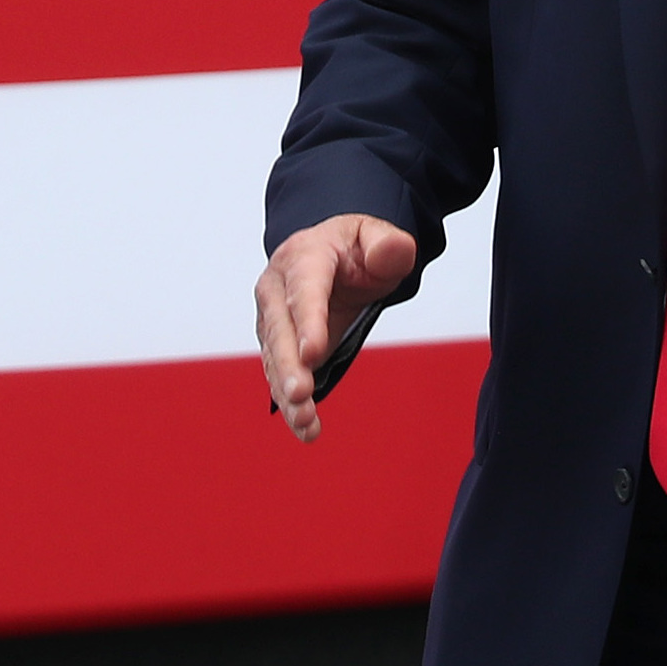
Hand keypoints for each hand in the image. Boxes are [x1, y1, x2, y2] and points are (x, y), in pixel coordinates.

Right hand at [254, 213, 418, 443]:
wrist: (331, 257)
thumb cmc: (355, 249)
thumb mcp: (377, 237)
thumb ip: (388, 245)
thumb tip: (394, 251)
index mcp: (304, 256)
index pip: (305, 289)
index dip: (308, 320)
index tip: (314, 353)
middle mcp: (278, 287)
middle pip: (280, 328)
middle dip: (289, 364)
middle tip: (300, 394)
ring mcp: (273, 318)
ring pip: (275, 358)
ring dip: (287, 391)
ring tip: (306, 422)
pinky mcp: (278, 345)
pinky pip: (279, 375)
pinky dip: (289, 403)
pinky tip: (305, 428)